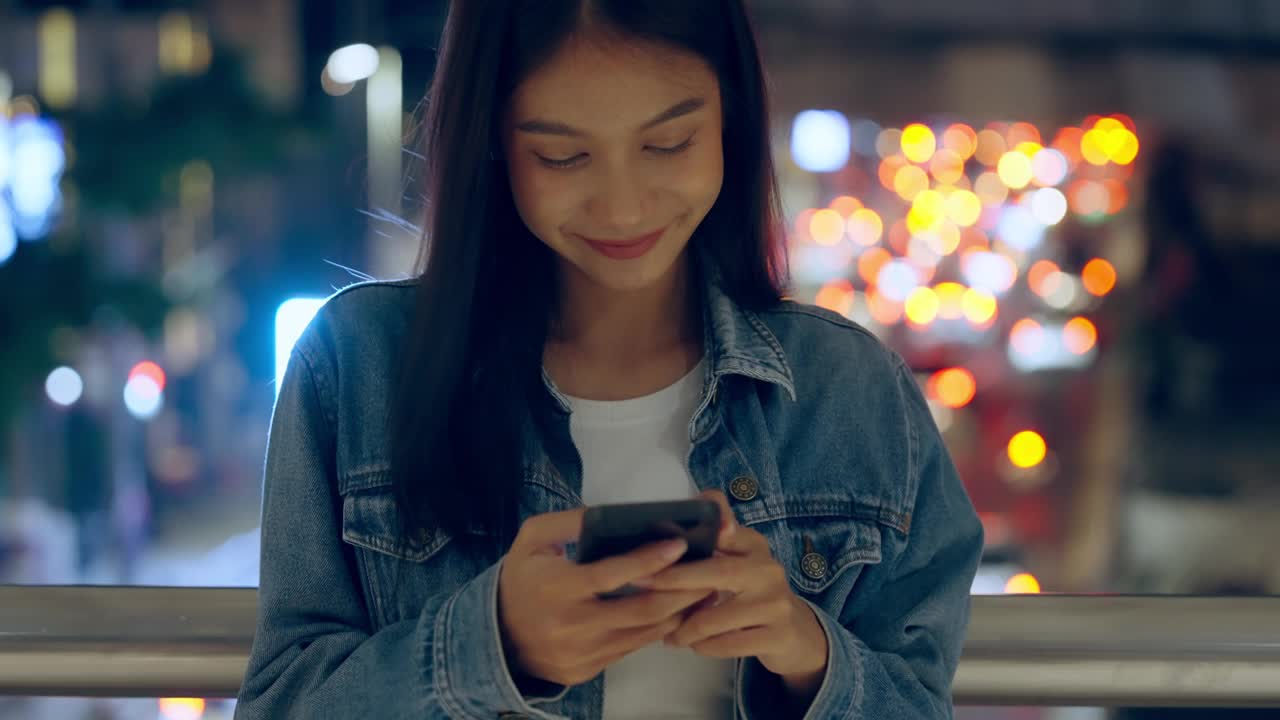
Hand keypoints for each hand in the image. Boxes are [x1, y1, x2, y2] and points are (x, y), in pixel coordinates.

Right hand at [497, 508, 714, 686]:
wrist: (496, 636)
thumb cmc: (520, 579)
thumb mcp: (532, 540)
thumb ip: (569, 522)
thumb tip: (608, 511)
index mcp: (555, 588)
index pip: (610, 575)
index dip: (647, 559)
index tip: (678, 544)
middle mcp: (570, 625)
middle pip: (640, 610)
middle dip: (680, 590)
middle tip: (706, 571)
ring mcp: (580, 653)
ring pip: (643, 634)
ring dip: (677, 612)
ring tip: (701, 590)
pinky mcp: (587, 670)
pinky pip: (631, 649)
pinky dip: (656, 630)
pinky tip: (673, 612)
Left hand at [647, 491, 828, 680]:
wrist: (793, 633)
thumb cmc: (752, 592)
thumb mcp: (738, 560)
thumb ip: (716, 538)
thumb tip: (689, 511)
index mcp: (754, 546)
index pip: (727, 528)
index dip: (704, 526)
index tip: (671, 538)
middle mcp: (768, 570)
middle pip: (717, 573)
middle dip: (674, 580)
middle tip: (642, 585)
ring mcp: (775, 604)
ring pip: (715, 618)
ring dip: (684, 628)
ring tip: (668, 634)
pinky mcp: (778, 636)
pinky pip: (727, 645)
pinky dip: (704, 647)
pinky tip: (694, 645)